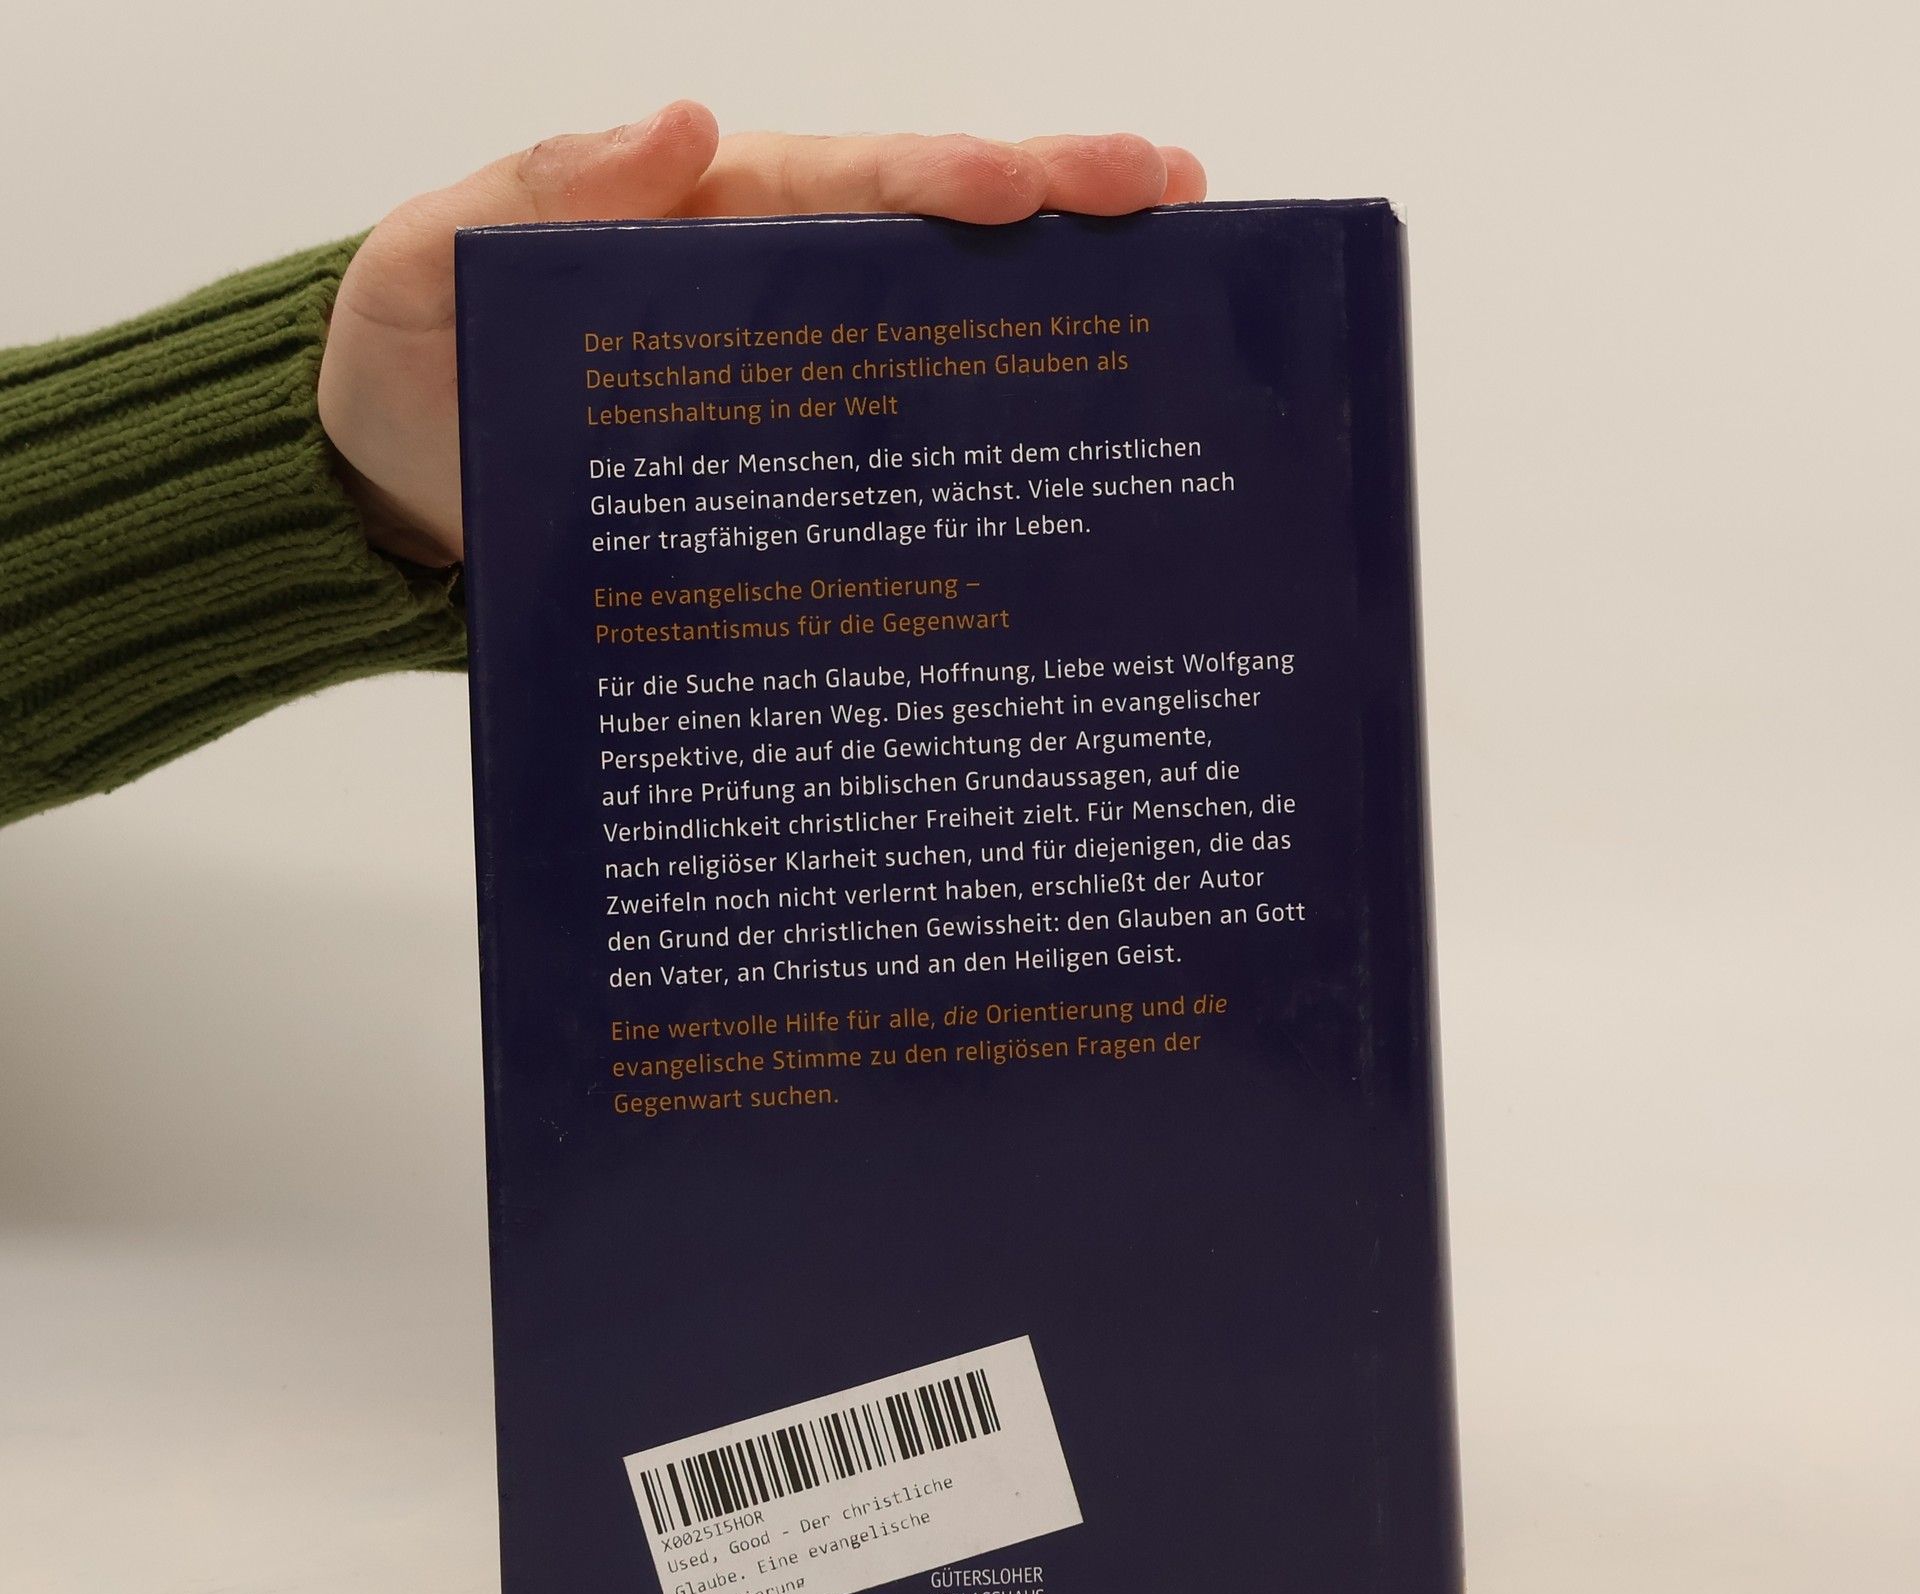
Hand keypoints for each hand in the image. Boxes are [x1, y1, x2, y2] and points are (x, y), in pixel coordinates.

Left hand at [316, 103, 1205, 566]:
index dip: (946, 177)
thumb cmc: (409, 361)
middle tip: (1177, 199)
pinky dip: (981, 449)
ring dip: (1052, 319)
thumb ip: (535, 195)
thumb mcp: (429, 261)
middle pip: (931, 242)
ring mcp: (788, 383)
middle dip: (1056, 213)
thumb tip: (678, 123)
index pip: (847, 180)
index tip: (1037, 185)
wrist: (397, 495)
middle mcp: (771, 288)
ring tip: (1177, 303)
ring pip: (936, 338)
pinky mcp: (785, 474)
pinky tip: (1064, 463)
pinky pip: (891, 453)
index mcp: (706, 219)